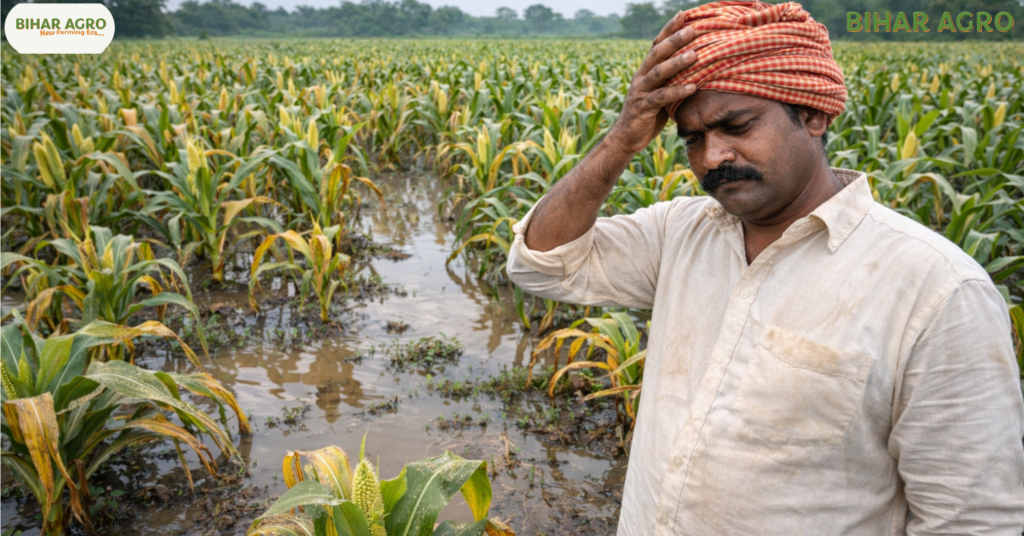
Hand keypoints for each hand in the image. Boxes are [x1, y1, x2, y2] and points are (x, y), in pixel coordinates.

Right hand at [605, 18, 698, 156]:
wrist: (626, 138)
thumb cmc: (648, 115)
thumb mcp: (662, 93)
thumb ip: (673, 81)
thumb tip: (700, 70)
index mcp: (645, 70)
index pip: (657, 44)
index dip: (669, 29)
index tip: (684, 15)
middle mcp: (640, 77)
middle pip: (657, 53)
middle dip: (674, 40)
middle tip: (692, 29)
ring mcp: (640, 91)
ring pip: (658, 72)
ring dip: (677, 62)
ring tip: (695, 54)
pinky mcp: (642, 107)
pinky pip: (661, 97)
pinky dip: (677, 91)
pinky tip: (692, 87)